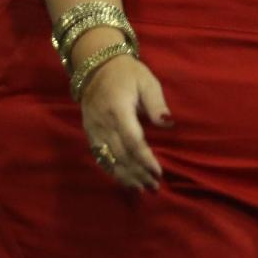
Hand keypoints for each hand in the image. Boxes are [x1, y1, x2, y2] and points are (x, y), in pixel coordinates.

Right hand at [77, 37, 170, 192]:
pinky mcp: (90, 134)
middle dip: (138, 173)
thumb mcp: (147, 82)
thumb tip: (168, 124)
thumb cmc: (128, 74)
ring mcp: (93, 130)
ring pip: (109, 159)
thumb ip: (156, 104)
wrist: (97, 67)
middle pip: (121, 154)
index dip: (145, 159)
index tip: (158, 172)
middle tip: (155, 187)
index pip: (132, 141)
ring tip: (142, 189)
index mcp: (118, 110)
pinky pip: (100, 156)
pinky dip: (112, 170)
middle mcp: (103, 123)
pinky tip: (124, 180)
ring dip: (126, 176)